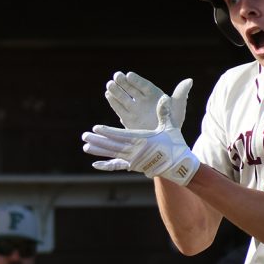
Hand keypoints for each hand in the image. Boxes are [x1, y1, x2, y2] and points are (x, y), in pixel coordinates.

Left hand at [82, 96, 199, 185]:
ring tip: (85, 146)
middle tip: (84, 136)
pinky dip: (106, 166)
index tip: (96, 128)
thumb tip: (164, 98)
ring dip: (99, 150)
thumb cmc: (175, 144)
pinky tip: (95, 165)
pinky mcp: (133, 166)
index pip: (122, 136)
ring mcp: (133, 160)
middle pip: (113, 145)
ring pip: (112, 154)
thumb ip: (165, 112)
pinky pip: (117, 166)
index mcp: (142, 140)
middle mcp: (135, 151)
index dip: (108, 132)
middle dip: (98, 140)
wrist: (179, 165)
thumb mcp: (170, 126)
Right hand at [105, 71, 191, 129]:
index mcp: (154, 95)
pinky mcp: (128, 119)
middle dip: (123, 82)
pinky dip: (114, 102)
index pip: (143, 85)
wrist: (165, 142)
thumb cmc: (174, 122)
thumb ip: (181, 94)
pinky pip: (119, 109)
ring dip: (116, 91)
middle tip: (116, 76)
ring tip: (109, 85)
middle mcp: (143, 100)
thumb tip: (189, 80)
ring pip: (124, 97)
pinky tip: (108, 95)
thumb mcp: (178, 108)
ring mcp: (135, 109)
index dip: (136, 80)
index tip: (129, 75)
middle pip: (131, 89)